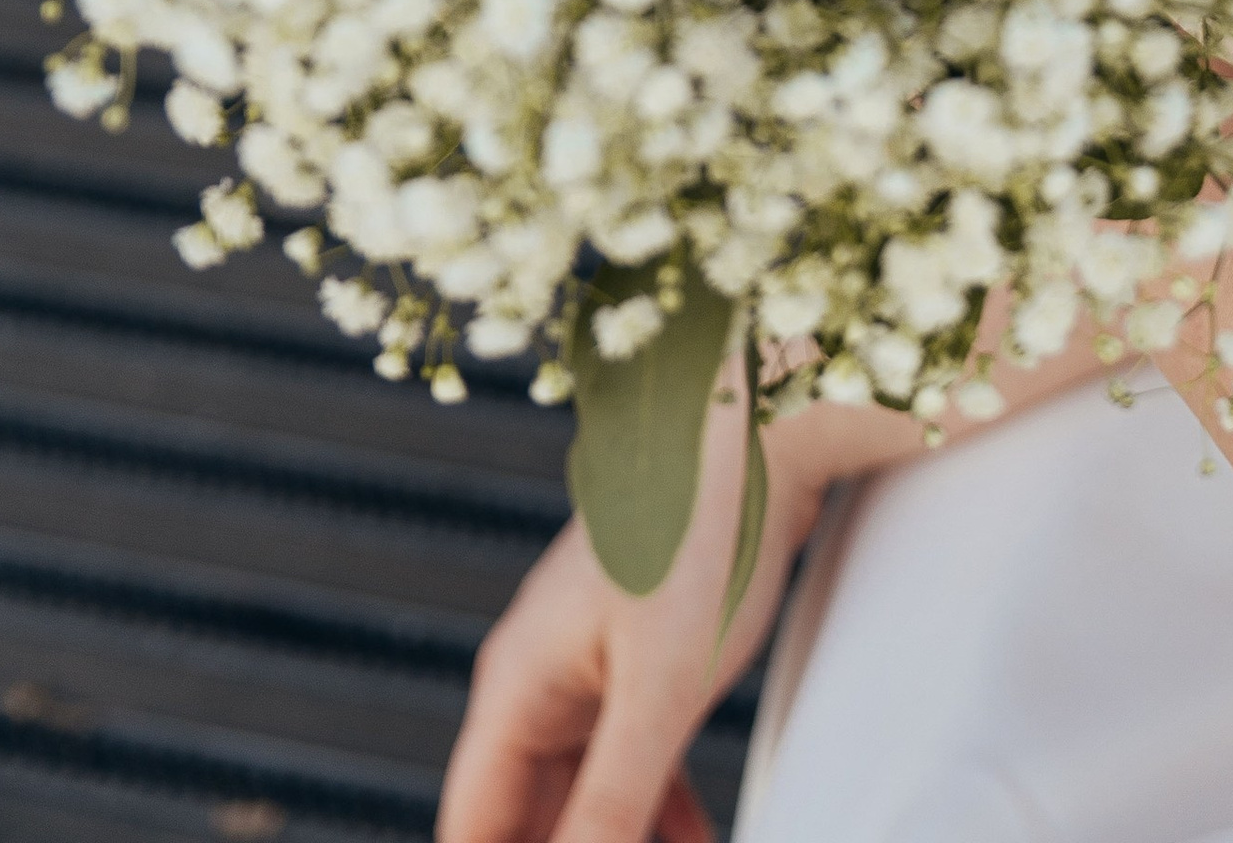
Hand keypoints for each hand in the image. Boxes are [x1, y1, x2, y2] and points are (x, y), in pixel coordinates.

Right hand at [438, 359, 819, 842]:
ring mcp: (589, 665)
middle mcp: (539, 680)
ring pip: (583, 789)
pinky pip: (629, 753)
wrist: (759, 431)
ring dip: (617, 837)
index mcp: (516, 688)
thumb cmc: (699, 535)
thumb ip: (610, 799)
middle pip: (526, 813)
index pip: (474, 826)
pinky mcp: (640, 653)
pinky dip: (654, 805)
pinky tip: (691, 836)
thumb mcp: (658, 692)